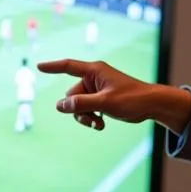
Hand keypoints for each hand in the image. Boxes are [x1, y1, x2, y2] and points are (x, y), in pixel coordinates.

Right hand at [37, 58, 190, 132]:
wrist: (151, 105)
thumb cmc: (133, 99)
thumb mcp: (105, 102)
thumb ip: (82, 104)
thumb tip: (59, 105)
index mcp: (95, 71)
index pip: (68, 66)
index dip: (53, 67)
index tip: (39, 67)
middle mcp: (94, 78)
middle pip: (71, 95)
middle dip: (78, 110)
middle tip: (92, 120)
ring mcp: (97, 90)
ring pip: (78, 105)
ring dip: (85, 117)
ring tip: (98, 125)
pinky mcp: (101, 100)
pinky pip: (87, 109)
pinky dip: (91, 118)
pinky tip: (101, 125)